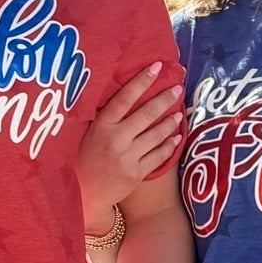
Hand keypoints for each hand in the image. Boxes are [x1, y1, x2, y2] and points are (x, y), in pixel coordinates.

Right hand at [78, 64, 183, 211]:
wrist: (82, 195)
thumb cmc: (82, 159)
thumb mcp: (86, 134)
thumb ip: (103, 117)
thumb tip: (122, 92)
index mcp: (101, 126)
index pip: (124, 98)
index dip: (142, 81)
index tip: (157, 67)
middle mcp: (116, 140)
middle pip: (146, 114)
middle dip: (165, 99)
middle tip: (178, 88)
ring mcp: (127, 158)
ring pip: (156, 135)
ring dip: (170, 122)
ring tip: (179, 112)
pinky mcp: (136, 174)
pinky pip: (159, 156)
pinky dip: (170, 145)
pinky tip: (176, 137)